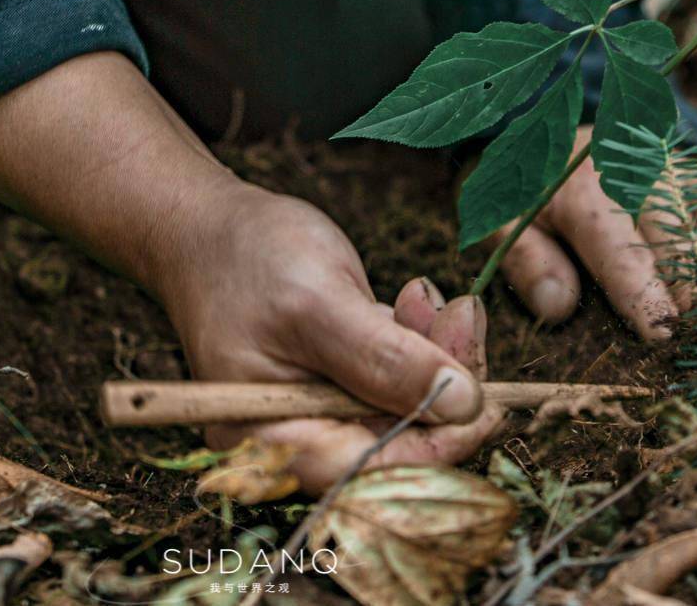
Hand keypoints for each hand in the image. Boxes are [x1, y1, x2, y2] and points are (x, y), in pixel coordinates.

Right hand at [161, 184, 501, 492]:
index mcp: (276, 443)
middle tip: (467, 317)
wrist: (208, 222)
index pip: (373, 474)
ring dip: (437, 357)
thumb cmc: (247, 258)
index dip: (440, 448)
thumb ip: (384, 358)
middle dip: (444, 386)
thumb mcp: (318, 303)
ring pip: (405, 408)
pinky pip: (395, 380)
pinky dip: (419, 343)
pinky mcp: (337, 380)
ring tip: (441, 300)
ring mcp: (319, 409)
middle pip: (398, 445)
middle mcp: (298, 439)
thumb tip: (463, 404)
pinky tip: (417, 301)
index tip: (489, 404)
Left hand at [482, 126, 696, 342]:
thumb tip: (558, 306)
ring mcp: (691, 172)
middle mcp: (645, 173)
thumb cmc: (538, 199)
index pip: (617, 239)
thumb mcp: (505, 223)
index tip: (662, 330)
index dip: (641, 287)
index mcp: (584, 186)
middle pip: (686, 230)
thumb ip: (526, 262)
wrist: (561, 137)